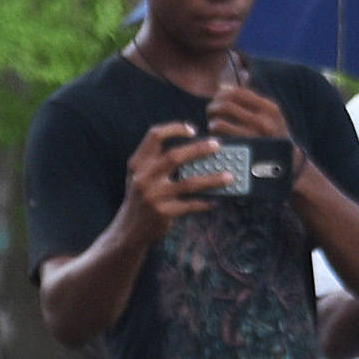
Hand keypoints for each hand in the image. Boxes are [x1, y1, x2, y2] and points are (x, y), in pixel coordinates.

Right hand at [122, 120, 227, 242]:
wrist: (129, 230)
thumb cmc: (142, 198)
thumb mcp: (140, 176)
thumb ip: (158, 161)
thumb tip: (197, 151)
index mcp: (138, 163)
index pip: (154, 135)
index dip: (174, 129)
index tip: (193, 130)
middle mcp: (143, 177)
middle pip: (174, 156)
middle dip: (199, 148)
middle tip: (217, 145)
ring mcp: (153, 196)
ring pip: (189, 183)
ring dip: (212, 179)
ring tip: (229, 176)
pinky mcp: (163, 213)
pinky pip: (191, 204)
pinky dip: (205, 202)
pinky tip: (216, 200)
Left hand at [203, 77, 289, 145]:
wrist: (290, 166)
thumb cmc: (276, 138)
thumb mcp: (273, 116)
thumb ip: (256, 98)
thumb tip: (243, 72)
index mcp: (270, 108)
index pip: (239, 92)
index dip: (223, 93)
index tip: (219, 98)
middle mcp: (264, 120)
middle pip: (226, 103)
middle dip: (214, 106)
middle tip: (211, 111)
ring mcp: (254, 137)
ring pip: (220, 119)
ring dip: (212, 120)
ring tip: (213, 123)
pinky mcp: (244, 150)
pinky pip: (221, 136)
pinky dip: (214, 132)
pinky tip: (216, 135)